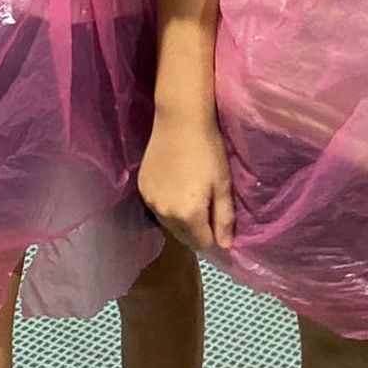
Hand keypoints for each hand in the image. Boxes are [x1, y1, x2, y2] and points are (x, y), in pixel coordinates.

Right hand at [139, 116, 234, 250]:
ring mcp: (150, 202)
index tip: (218, 216)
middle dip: (197, 229)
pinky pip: (158, 208)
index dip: (213, 234)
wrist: (180, 121)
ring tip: (191, 193)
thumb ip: (224, 219)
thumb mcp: (223, 185)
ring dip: (181, 218)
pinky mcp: (141, 189)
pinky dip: (167, 204)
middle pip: (183, 237)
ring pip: (169, 224)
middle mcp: (164, 214)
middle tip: (207, 203)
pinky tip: (176, 184)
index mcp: (187, 215)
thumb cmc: (208, 151)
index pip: (201, 244)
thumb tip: (225, 246)